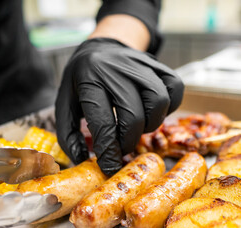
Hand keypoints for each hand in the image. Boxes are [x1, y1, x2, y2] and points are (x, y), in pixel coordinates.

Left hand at [55, 38, 183, 175]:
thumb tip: (82, 159)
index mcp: (88, 80)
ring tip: (135, 127)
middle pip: (133, 115)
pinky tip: (151, 111)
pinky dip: (168, 106)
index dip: (108, 151)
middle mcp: (115, 69)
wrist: (99, 48)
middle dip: (128, 141)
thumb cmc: (81, 80)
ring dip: (150, 124)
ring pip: (159, 101)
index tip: (110, 167)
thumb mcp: (65, 103)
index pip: (102, 122)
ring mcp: (140, 64)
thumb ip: (68, 133)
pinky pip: (175, 88)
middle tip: (120, 146)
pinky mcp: (157, 64)